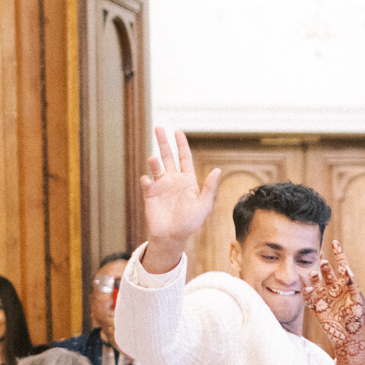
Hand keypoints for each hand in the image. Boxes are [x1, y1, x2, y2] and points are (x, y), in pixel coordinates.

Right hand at [139, 128, 222, 268]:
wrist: (172, 237)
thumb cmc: (190, 223)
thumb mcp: (203, 206)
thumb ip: (209, 188)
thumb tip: (217, 170)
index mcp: (187, 180)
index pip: (184, 157)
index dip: (181, 144)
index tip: (177, 131)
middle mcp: (173, 180)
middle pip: (168, 156)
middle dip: (163, 142)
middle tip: (158, 128)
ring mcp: (161, 186)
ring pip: (156, 167)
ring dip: (154, 162)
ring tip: (154, 159)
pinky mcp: (150, 195)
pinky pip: (146, 183)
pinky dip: (146, 180)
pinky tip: (148, 181)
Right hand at [306, 241, 364, 364]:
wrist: (347, 339)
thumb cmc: (356, 320)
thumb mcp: (358, 302)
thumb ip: (352, 286)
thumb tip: (348, 270)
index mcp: (345, 286)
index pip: (341, 266)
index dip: (338, 254)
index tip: (335, 243)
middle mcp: (333, 289)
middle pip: (327, 272)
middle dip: (324, 265)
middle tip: (323, 260)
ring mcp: (324, 298)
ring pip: (316, 282)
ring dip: (314, 276)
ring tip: (314, 273)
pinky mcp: (316, 307)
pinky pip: (309, 297)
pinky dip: (307, 292)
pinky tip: (308, 289)